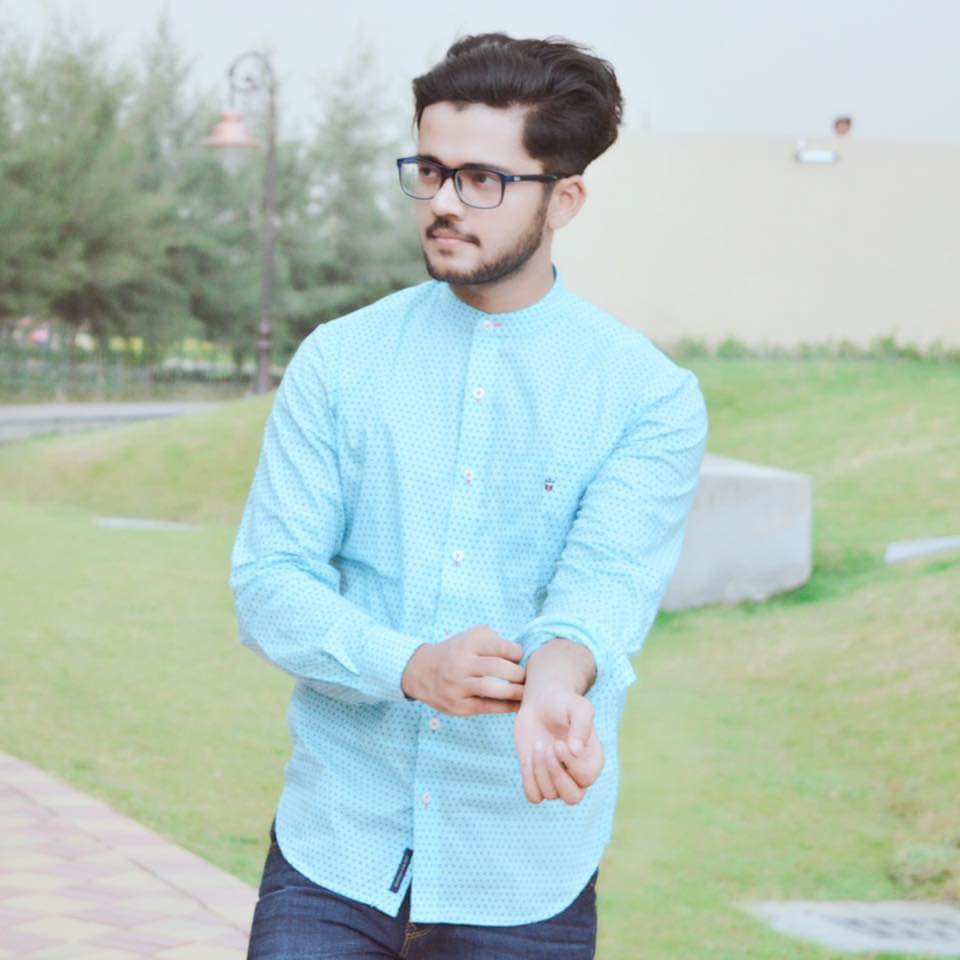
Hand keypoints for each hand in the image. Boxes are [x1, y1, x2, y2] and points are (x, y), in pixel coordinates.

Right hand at [401, 624, 525, 715]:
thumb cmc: (456, 652)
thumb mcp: (471, 637)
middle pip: (499, 669)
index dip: (517, 653)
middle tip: (526, 676)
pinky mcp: (459, 706)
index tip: (520, 657)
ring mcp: (459, 686)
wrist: (421, 671)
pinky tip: (518, 704)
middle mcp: (462, 664)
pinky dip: (507, 706)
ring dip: (516, 692)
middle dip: (519, 674)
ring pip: (494, 689)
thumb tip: (521, 658)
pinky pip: (488, 707)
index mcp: (467, 644)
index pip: (501, 647)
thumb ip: (495, 641)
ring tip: (525, 691)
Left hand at [514, 687, 604, 803]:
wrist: (542, 703)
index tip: (558, 743)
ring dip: (539, 770)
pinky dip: (528, 779)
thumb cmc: (564, 704)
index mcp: (593, 760)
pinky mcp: (538, 778)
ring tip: (538, 745)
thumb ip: (582, 726)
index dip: (570, 764)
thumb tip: (576, 751)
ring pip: (550, 794)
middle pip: (573, 798)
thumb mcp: (578, 707)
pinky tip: (529, 757)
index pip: (586, 777)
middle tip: (548, 748)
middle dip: (556, 774)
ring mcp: (557, 779)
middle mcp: (577, 775)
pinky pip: (534, 796)